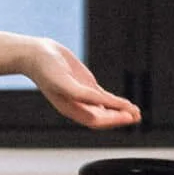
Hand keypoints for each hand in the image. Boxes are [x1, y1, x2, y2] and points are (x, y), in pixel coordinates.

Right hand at [24, 39, 140, 129]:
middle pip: (103, 117)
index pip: (96, 120)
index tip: (128, 115)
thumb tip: (101, 101)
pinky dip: (114, 101)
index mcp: (70, 108)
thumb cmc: (46, 68)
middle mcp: (77, 105)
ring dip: (120, 111)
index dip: (113, 120)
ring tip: (136, 112)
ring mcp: (82, 95)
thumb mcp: (64, 81)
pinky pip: (102, 97)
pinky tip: (125, 103)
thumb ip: (81, 94)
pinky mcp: (85, 84)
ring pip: (105, 108)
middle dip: (120, 117)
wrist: (37, 54)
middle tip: (137, 115)